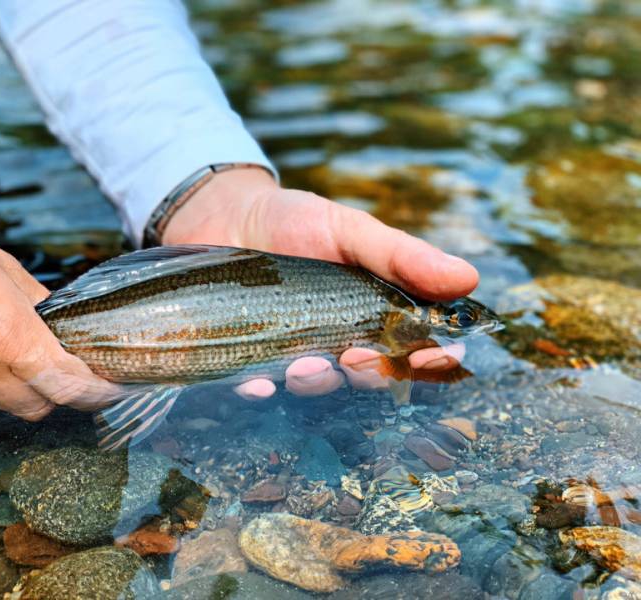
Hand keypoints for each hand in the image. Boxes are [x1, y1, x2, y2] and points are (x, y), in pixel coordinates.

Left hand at [163, 167, 478, 398]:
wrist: (223, 214)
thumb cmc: (294, 221)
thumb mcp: (349, 230)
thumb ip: (401, 257)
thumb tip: (468, 278)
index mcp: (375, 311)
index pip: (416, 347)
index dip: (433, 358)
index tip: (434, 355)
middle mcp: (340, 338)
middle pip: (370, 375)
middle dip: (371, 374)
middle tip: (358, 356)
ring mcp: (296, 351)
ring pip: (319, 386)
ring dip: (319, 384)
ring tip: (306, 366)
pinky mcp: (251, 357)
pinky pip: (261, 385)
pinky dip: (263, 389)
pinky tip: (259, 383)